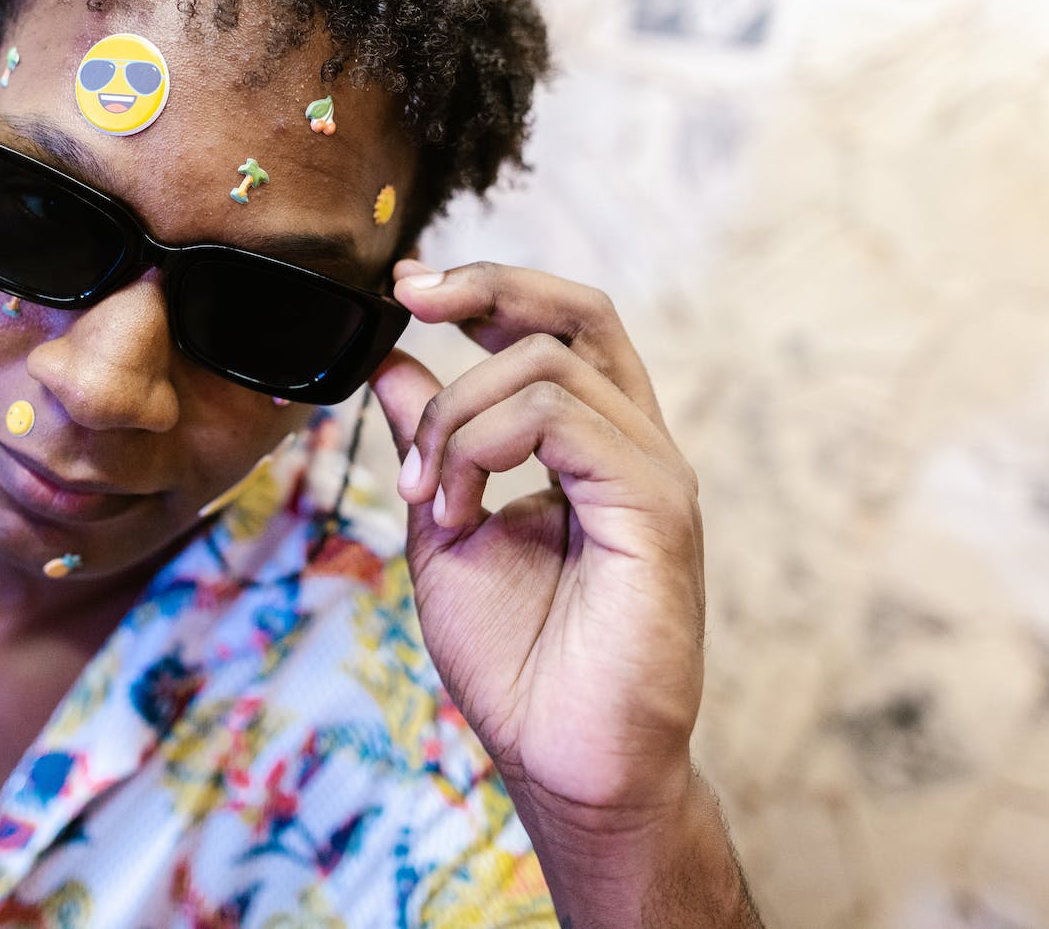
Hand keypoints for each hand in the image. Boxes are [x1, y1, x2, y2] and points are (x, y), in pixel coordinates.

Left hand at [370, 260, 759, 927]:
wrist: (565, 763)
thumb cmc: (518, 664)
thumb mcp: (445, 529)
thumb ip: (429, 444)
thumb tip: (392, 361)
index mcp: (592, 445)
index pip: (560, 326)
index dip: (488, 288)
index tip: (407, 288)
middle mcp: (632, 445)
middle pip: (578, 311)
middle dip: (486, 286)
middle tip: (411, 297)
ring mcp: (651, 472)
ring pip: (547, 365)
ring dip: (455, 417)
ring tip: (428, 495)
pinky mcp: (655, 507)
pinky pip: (560, 421)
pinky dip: (483, 448)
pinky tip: (458, 509)